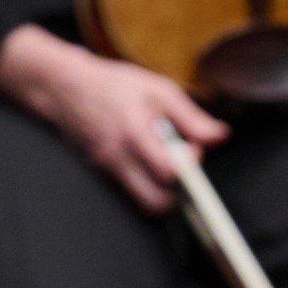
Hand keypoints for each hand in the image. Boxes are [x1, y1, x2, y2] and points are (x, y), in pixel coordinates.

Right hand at [0, 25, 228, 214]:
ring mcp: (108, 170)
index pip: (169, 171)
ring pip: (143, 202)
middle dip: (177, 193)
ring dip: (162, 189)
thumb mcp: (159, 90)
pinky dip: (145, 181)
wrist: (67, 88)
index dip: (189, 166)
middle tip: (182, 167)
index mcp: (135, 132)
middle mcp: (118, 157)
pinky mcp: (103, 174)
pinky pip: (131, 190)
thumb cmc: (115, 85)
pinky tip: (146, 158)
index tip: (192, 148)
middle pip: (156, 203)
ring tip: (164, 161)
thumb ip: (191, 117)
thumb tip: (220, 136)